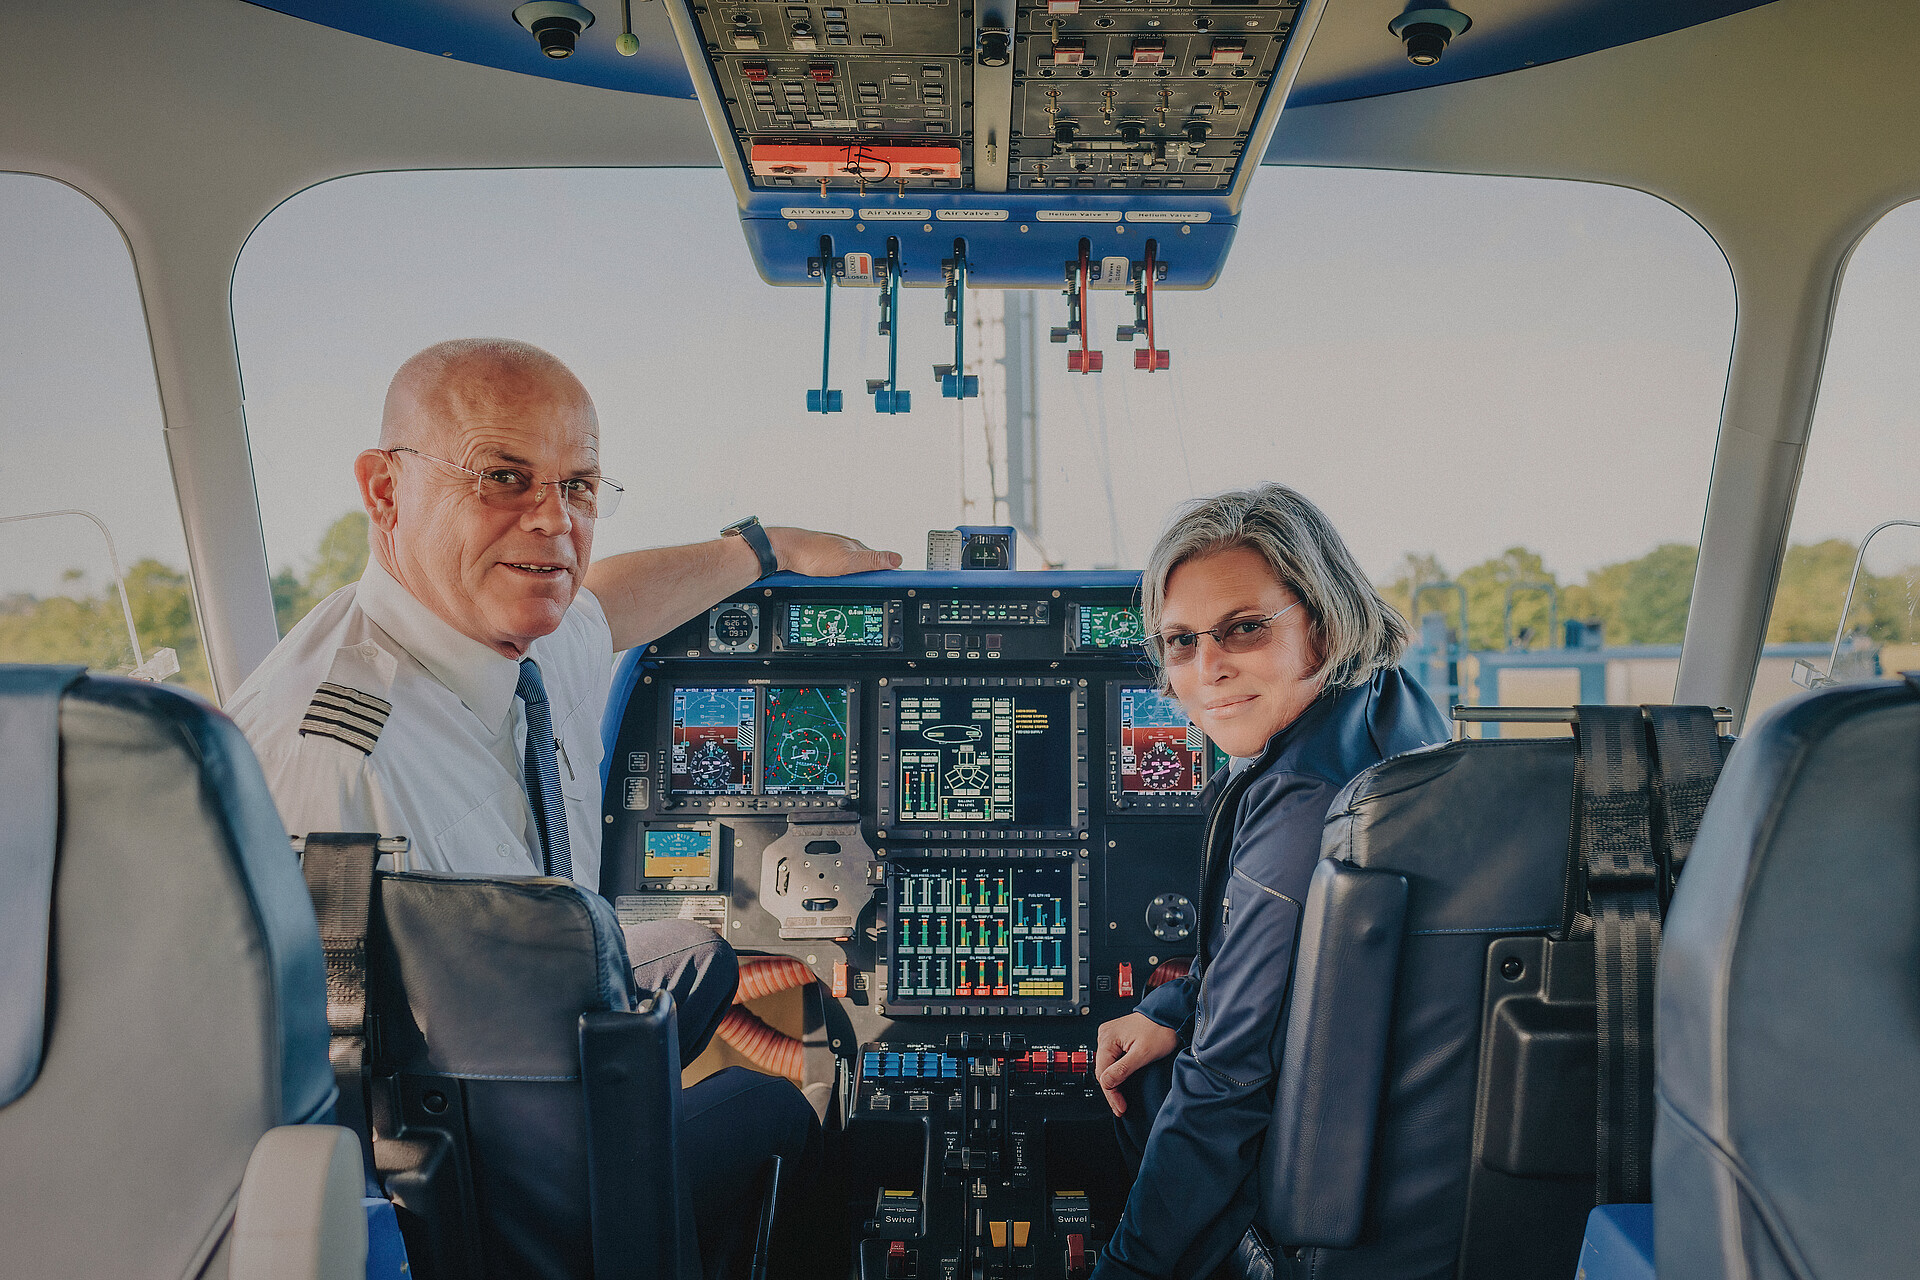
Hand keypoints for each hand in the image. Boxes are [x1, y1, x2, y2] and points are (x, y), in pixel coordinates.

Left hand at [765, 526, 902, 576]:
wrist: (784, 554)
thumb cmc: (811, 553)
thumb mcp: (848, 560)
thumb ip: (873, 560)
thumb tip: (897, 558)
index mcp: (858, 548)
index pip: (882, 563)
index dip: (889, 575)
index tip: (896, 586)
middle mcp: (848, 551)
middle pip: (866, 573)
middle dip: (867, 584)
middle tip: (862, 592)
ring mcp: (835, 558)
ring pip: (850, 577)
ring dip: (849, 585)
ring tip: (842, 589)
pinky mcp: (823, 566)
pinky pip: (836, 579)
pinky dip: (836, 584)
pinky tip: (831, 586)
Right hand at [1095, 1012, 1179, 1116]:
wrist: (1169, 1017)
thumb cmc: (1160, 1029)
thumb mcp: (1143, 1053)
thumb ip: (1123, 1069)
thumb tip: (1107, 1083)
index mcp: (1107, 1038)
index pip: (1103, 1073)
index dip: (1112, 1093)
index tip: (1120, 1107)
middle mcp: (1105, 1036)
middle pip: (1103, 1071)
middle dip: (1112, 1091)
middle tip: (1120, 1108)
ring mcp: (1111, 1037)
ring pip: (1107, 1067)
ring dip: (1114, 1084)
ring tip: (1120, 1101)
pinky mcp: (1117, 1040)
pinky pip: (1112, 1061)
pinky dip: (1117, 1074)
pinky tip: (1120, 1085)